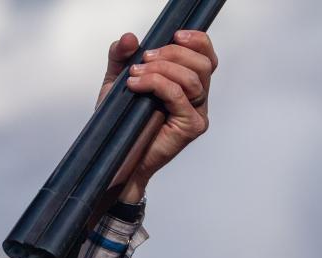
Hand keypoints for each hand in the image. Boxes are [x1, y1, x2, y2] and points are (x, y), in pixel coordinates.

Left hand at [98, 30, 217, 201]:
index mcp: (187, 85)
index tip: (174, 34)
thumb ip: (121, 57)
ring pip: (192, 79)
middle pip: (202, 64)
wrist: (116, 158)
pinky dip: (157, 84)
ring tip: (135, 75)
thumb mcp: (117, 82)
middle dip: (172, 53)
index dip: (197, 41)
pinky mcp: (190, 127)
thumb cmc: (121, 125)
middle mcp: (197, 99)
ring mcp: (197, 114)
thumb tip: (130, 38)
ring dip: (161, 69)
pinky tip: (136, 85)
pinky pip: (179, 96)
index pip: (205, 57)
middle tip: (144, 58)